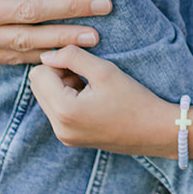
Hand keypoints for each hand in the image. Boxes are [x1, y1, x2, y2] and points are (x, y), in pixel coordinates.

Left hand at [30, 46, 179, 156]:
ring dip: (64, 87)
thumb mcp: (104, 70)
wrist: (154, 130)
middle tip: (87, 77)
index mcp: (64, 110)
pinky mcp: (70, 139)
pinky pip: (56, 111)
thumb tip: (46, 54)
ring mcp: (64, 136)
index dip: (59, 62)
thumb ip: (72, 56)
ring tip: (92, 89)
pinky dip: (69, 100)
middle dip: (58, 76)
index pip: (38, 73)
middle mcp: (59, 128)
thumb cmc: (133, 99)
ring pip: (46, 98)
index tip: (83, 66)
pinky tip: (93, 100)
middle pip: (38, 87)